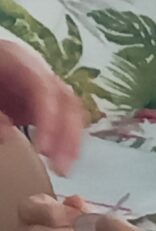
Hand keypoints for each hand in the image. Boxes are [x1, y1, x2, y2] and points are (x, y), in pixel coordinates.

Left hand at [0, 40, 83, 173]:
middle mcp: (40, 72)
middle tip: (61, 168)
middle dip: (68, 137)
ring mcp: (45, 87)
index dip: (49, 119)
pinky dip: (66, 140)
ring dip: (72, 143)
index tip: (44, 150)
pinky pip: (65, 120)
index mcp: (19, 61)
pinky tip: (60, 159)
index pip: (45, 89)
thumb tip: (8, 135)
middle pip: (68, 102)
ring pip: (73, 112)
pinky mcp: (45, 102)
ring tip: (64, 169)